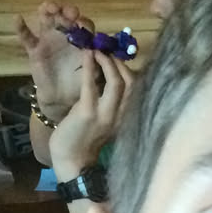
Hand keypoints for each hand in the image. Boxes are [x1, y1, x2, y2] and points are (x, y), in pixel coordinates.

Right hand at [15, 0, 92, 118]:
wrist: (62, 100)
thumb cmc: (80, 85)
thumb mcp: (93, 75)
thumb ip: (98, 64)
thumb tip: (104, 52)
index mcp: (81, 40)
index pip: (83, 25)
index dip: (83, 21)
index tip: (82, 23)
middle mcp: (65, 35)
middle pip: (64, 16)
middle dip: (66, 10)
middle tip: (68, 13)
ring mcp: (48, 39)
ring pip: (46, 19)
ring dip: (47, 10)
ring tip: (48, 8)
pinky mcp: (34, 49)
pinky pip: (26, 37)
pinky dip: (21, 27)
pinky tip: (18, 18)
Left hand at [49, 49, 133, 181]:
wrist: (72, 162)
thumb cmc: (84, 140)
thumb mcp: (104, 120)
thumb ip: (109, 103)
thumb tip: (107, 78)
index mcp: (127, 117)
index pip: (138, 89)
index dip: (129, 68)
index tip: (117, 56)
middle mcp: (122, 116)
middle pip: (132, 82)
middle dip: (120, 62)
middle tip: (106, 50)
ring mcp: (107, 115)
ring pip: (118, 82)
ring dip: (108, 62)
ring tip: (97, 50)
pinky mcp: (89, 113)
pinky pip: (92, 84)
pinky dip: (90, 66)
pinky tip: (87, 55)